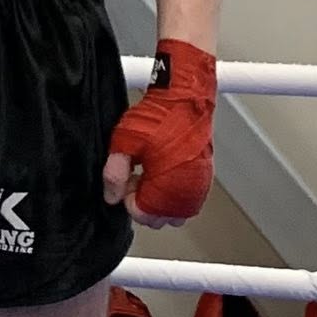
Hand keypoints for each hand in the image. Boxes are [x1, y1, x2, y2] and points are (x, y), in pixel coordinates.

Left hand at [103, 40, 215, 226]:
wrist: (186, 98)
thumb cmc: (159, 117)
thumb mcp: (124, 143)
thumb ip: (114, 174)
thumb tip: (111, 197)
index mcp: (168, 186)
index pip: (143, 215)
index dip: (128, 200)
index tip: (126, 184)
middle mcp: (188, 189)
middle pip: (160, 219)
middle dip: (143, 202)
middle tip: (136, 178)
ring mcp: (199, 184)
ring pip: (175, 212)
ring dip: (159, 200)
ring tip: (149, 174)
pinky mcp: (205, 176)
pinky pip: (188, 199)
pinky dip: (173, 193)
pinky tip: (163, 172)